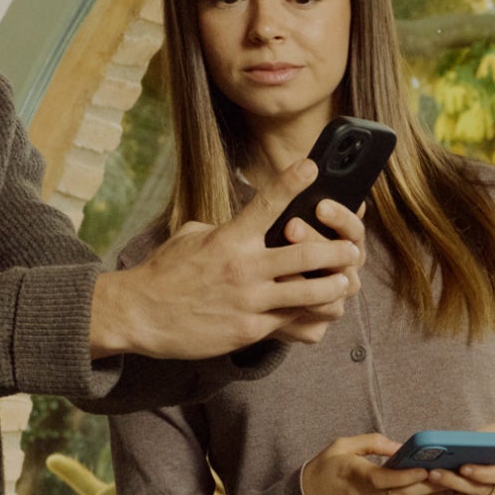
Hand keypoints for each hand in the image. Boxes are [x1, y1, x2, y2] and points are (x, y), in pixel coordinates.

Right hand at [91, 167, 365, 359]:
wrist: (140, 314)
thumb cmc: (167, 272)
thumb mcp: (192, 238)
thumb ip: (226, 230)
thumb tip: (248, 224)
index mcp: (229, 238)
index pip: (266, 204)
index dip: (292, 182)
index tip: (313, 166)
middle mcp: (244, 267)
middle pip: (306, 254)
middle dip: (337, 250)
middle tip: (353, 248)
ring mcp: (250, 300)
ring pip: (309, 292)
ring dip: (335, 286)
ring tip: (347, 281)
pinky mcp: (250, 328)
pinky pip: (292, 320)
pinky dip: (310, 314)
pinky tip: (323, 310)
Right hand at [300, 433, 449, 494]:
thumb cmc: (323, 470)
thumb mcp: (340, 447)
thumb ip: (370, 443)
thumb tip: (399, 446)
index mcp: (351, 476)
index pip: (382, 481)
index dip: (405, 477)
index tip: (425, 470)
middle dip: (428, 487)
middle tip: (451, 477)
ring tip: (450, 489)